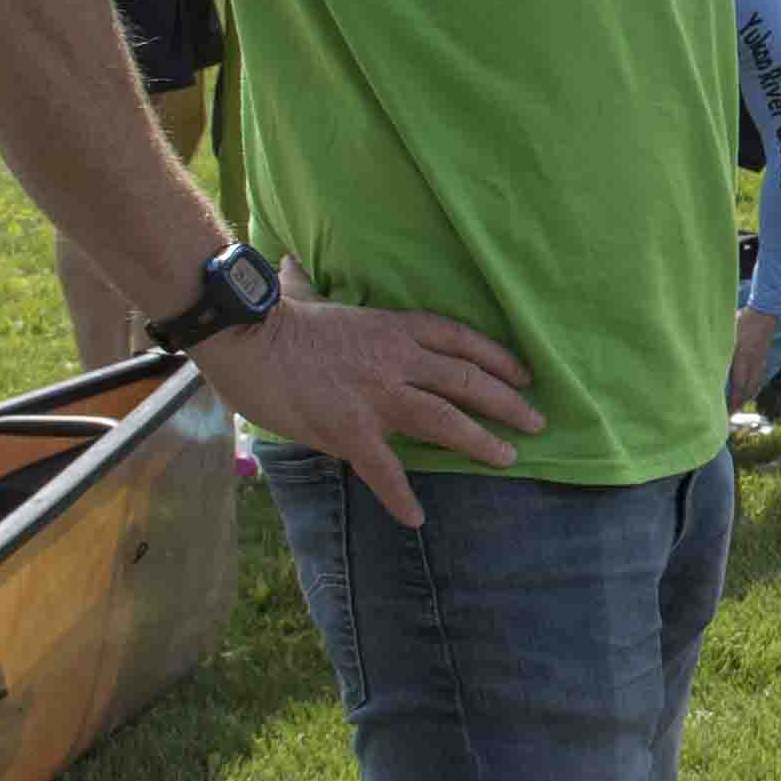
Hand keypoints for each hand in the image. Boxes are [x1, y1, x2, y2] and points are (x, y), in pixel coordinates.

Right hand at [193, 258, 539, 526]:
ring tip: (507, 458)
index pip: (459, 339)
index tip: (524, 375)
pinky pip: (385, 469)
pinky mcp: (349, 428)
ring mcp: (376, 395)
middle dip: (507, 402)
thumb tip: (290, 263)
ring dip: (480, 441)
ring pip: (444, 420)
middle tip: (537, 422)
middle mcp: (395, 360)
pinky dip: (401, 496)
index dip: (497, 357)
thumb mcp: (306, 296)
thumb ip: (310, 286)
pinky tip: (416, 517)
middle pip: (466, 380)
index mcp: (391, 328)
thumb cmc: (271, 318)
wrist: (243, 337)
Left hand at [729, 307, 780, 410]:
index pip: (738, 385)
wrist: (765, 311)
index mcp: (743, 357)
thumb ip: (720, 348)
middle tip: (730, 414)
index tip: (726, 411)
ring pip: (754, 384)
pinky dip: (753, 386)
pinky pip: (758, 376)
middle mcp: (753, 362)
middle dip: (739, 403)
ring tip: (738, 405)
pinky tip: (749, 389)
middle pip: (748, 389)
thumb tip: (709, 360)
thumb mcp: (729, 333)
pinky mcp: (763, 356)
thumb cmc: (744, 319)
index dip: (733, 400)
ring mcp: (760, 360)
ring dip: (746, 396)